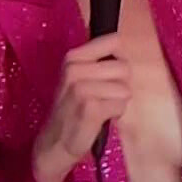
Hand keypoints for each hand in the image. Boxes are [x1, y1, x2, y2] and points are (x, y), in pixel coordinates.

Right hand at [31, 32, 129, 181]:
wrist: (56, 141)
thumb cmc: (73, 107)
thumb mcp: (79, 77)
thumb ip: (99, 61)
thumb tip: (122, 45)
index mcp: (73, 57)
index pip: (113, 41)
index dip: (119, 57)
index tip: (109, 72)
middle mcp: (75, 70)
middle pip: (124, 67)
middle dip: (120, 84)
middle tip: (103, 95)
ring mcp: (82, 89)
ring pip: (125, 89)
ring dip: (117, 101)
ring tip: (100, 107)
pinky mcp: (91, 108)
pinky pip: (121, 106)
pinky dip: (116, 114)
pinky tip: (100, 117)